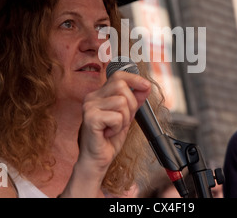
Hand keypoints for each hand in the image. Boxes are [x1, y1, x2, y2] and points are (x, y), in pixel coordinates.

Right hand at [62, 71, 150, 196]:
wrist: (96, 160)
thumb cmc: (108, 139)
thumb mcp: (126, 116)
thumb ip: (134, 101)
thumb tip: (145, 86)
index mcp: (99, 94)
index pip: (118, 76)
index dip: (134, 78)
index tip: (146, 85)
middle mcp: (92, 97)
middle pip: (122, 86)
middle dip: (131, 104)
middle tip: (123, 119)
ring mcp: (89, 106)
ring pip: (122, 102)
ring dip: (124, 119)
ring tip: (114, 128)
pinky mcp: (91, 118)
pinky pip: (117, 117)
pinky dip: (118, 127)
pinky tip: (108, 133)